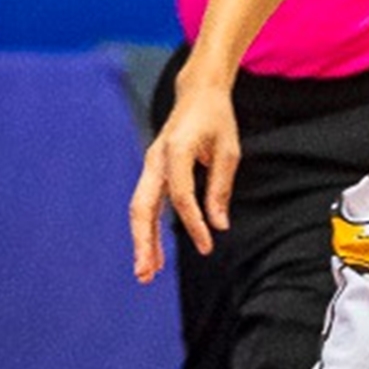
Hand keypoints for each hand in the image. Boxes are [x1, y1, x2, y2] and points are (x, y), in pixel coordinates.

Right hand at [129, 77, 239, 280]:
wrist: (198, 93)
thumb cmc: (217, 119)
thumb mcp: (229, 150)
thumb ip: (221, 188)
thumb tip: (219, 226)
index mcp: (177, 149)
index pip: (181, 195)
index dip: (193, 223)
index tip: (207, 246)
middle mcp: (156, 158)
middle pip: (142, 206)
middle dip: (143, 241)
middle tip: (146, 274)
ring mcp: (150, 165)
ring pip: (139, 209)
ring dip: (142, 241)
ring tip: (146, 274)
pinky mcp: (152, 172)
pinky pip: (146, 204)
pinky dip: (148, 229)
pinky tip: (154, 255)